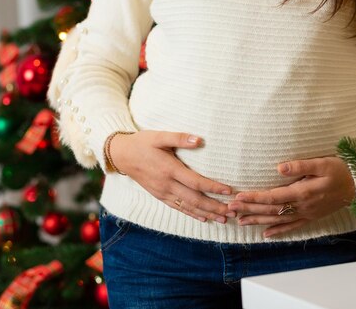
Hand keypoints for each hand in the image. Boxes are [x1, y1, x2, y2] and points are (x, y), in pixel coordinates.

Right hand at [109, 131, 234, 223]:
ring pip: (188, 207)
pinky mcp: (160, 196)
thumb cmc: (142, 143)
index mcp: (170, 169)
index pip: (196, 182)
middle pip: (195, 199)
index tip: (229, 191)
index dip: (213, 187)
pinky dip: (192, 214)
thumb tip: (199, 140)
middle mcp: (167, 184)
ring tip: (224, 219)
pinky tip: (204, 218)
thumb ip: (180, 138)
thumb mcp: (159, 136)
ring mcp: (163, 192)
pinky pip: (178, 208)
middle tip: (233, 212)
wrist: (122, 155)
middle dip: (215, 207)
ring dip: (207, 213)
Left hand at [228, 157, 355, 237]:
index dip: (254, 197)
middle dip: (250, 209)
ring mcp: (306, 213)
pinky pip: (292, 226)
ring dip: (258, 220)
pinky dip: (278, 230)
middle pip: (271, 209)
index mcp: (302, 192)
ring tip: (240, 221)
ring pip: (278, 219)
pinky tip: (265, 234)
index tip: (238, 197)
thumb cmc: (341, 171)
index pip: (273, 196)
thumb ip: (301, 166)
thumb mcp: (323, 163)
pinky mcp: (311, 216)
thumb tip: (279, 168)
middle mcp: (302, 206)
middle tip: (230, 208)